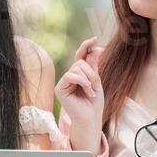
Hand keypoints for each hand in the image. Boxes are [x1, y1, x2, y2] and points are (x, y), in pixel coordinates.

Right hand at [55, 37, 104, 151]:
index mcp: (78, 73)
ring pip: (76, 67)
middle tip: (95, 85)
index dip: (86, 46)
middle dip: (92, 72)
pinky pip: (70, 75)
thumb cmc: (94, 102)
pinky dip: (82, 82)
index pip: (80, 55)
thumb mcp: (96, 80)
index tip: (96, 38)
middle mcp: (69, 76)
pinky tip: (87, 91)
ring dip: (89, 78)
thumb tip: (96, 47)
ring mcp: (64, 82)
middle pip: (80, 61)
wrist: (91, 118)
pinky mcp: (60, 89)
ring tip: (91, 91)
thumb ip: (94, 65)